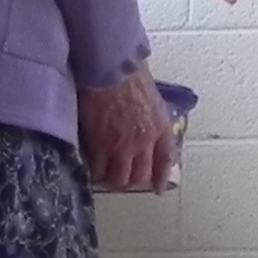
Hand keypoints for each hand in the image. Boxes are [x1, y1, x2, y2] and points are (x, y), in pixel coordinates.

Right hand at [79, 64, 176, 193]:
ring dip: (112, 179)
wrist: (110, 69)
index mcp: (161, 127)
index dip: (161, 177)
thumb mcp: (151, 97)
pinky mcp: (101, 145)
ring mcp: (123, 146)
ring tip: (104, 176)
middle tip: (121, 178)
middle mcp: (145, 141)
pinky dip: (94, 172)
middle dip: (131, 179)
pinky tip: (90, 169)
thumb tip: (145, 126)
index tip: (157, 189)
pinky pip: (98, 170)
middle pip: (140, 175)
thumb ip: (151, 117)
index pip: (166, 159)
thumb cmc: (129, 74)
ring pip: (119, 178)